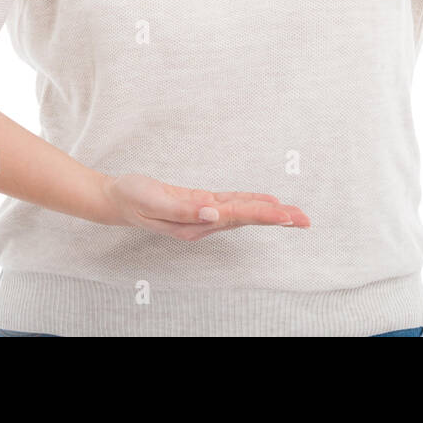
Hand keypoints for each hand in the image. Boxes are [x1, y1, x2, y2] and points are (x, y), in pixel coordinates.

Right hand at [102, 172, 310, 240]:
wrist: (117, 199)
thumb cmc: (133, 198)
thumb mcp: (153, 201)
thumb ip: (184, 208)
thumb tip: (215, 213)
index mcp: (195, 224)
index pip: (237, 218)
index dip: (264, 214)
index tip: (287, 215)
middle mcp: (204, 223)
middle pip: (247, 218)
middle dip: (277, 218)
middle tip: (306, 219)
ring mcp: (204, 214)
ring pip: (243, 212)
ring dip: (270, 212)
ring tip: (295, 214)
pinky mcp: (201, 203)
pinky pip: (232, 204)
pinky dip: (252, 202)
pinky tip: (267, 204)